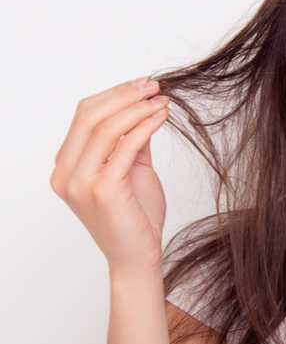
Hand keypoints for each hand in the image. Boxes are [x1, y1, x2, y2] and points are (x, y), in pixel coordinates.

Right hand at [50, 78, 170, 276]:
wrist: (138, 257)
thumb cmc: (135, 218)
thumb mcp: (131, 171)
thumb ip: (130, 142)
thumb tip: (142, 109)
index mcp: (65, 168)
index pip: (83, 117)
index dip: (113, 95)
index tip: (142, 85)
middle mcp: (65, 175)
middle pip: (89, 116)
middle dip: (125, 95)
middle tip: (153, 86)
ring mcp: (80, 184)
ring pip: (105, 128)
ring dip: (137, 107)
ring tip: (161, 100)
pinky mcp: (103, 191)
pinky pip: (125, 147)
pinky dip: (145, 126)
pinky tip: (161, 117)